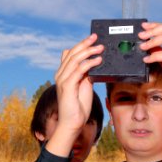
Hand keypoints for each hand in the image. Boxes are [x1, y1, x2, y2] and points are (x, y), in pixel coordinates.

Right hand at [46, 34, 102, 156]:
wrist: (72, 123)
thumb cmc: (78, 107)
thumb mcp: (84, 87)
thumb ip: (85, 75)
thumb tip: (92, 64)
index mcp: (63, 74)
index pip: (70, 54)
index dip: (80, 45)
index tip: (92, 39)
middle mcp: (61, 75)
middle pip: (72, 53)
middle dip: (85, 44)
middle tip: (96, 38)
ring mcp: (62, 80)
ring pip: (75, 59)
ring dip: (89, 52)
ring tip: (100, 48)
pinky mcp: (67, 86)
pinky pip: (79, 70)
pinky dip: (89, 63)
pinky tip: (98, 60)